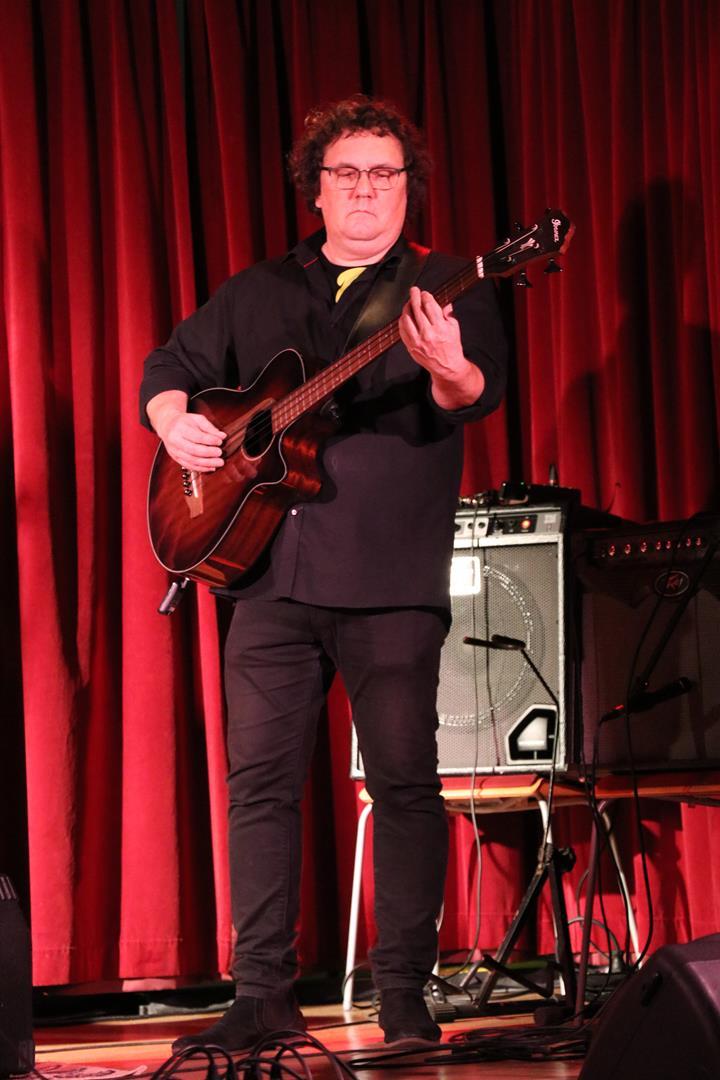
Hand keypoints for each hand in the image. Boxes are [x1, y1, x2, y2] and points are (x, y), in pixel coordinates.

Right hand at [158, 410, 225, 471]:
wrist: (167, 425)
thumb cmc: (185, 421)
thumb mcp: (197, 419)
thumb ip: (210, 427)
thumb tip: (222, 436)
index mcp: (180, 428)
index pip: (197, 436)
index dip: (210, 440)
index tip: (220, 441)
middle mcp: (175, 441)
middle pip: (193, 450)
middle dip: (209, 453)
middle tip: (220, 453)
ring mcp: (174, 451)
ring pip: (192, 460)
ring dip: (207, 463)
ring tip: (220, 463)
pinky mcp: (176, 458)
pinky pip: (189, 466)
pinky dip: (201, 468)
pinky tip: (212, 467)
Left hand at [399, 287, 484, 408]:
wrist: (447, 367)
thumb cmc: (452, 346)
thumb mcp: (454, 328)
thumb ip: (448, 314)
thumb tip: (444, 302)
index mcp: (440, 327)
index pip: (429, 305)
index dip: (425, 296)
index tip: (425, 293)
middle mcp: (428, 333)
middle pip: (417, 309)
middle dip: (414, 296)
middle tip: (414, 290)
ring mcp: (418, 341)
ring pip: (407, 318)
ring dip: (407, 307)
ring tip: (409, 303)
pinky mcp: (411, 347)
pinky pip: (402, 330)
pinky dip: (402, 321)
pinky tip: (405, 316)